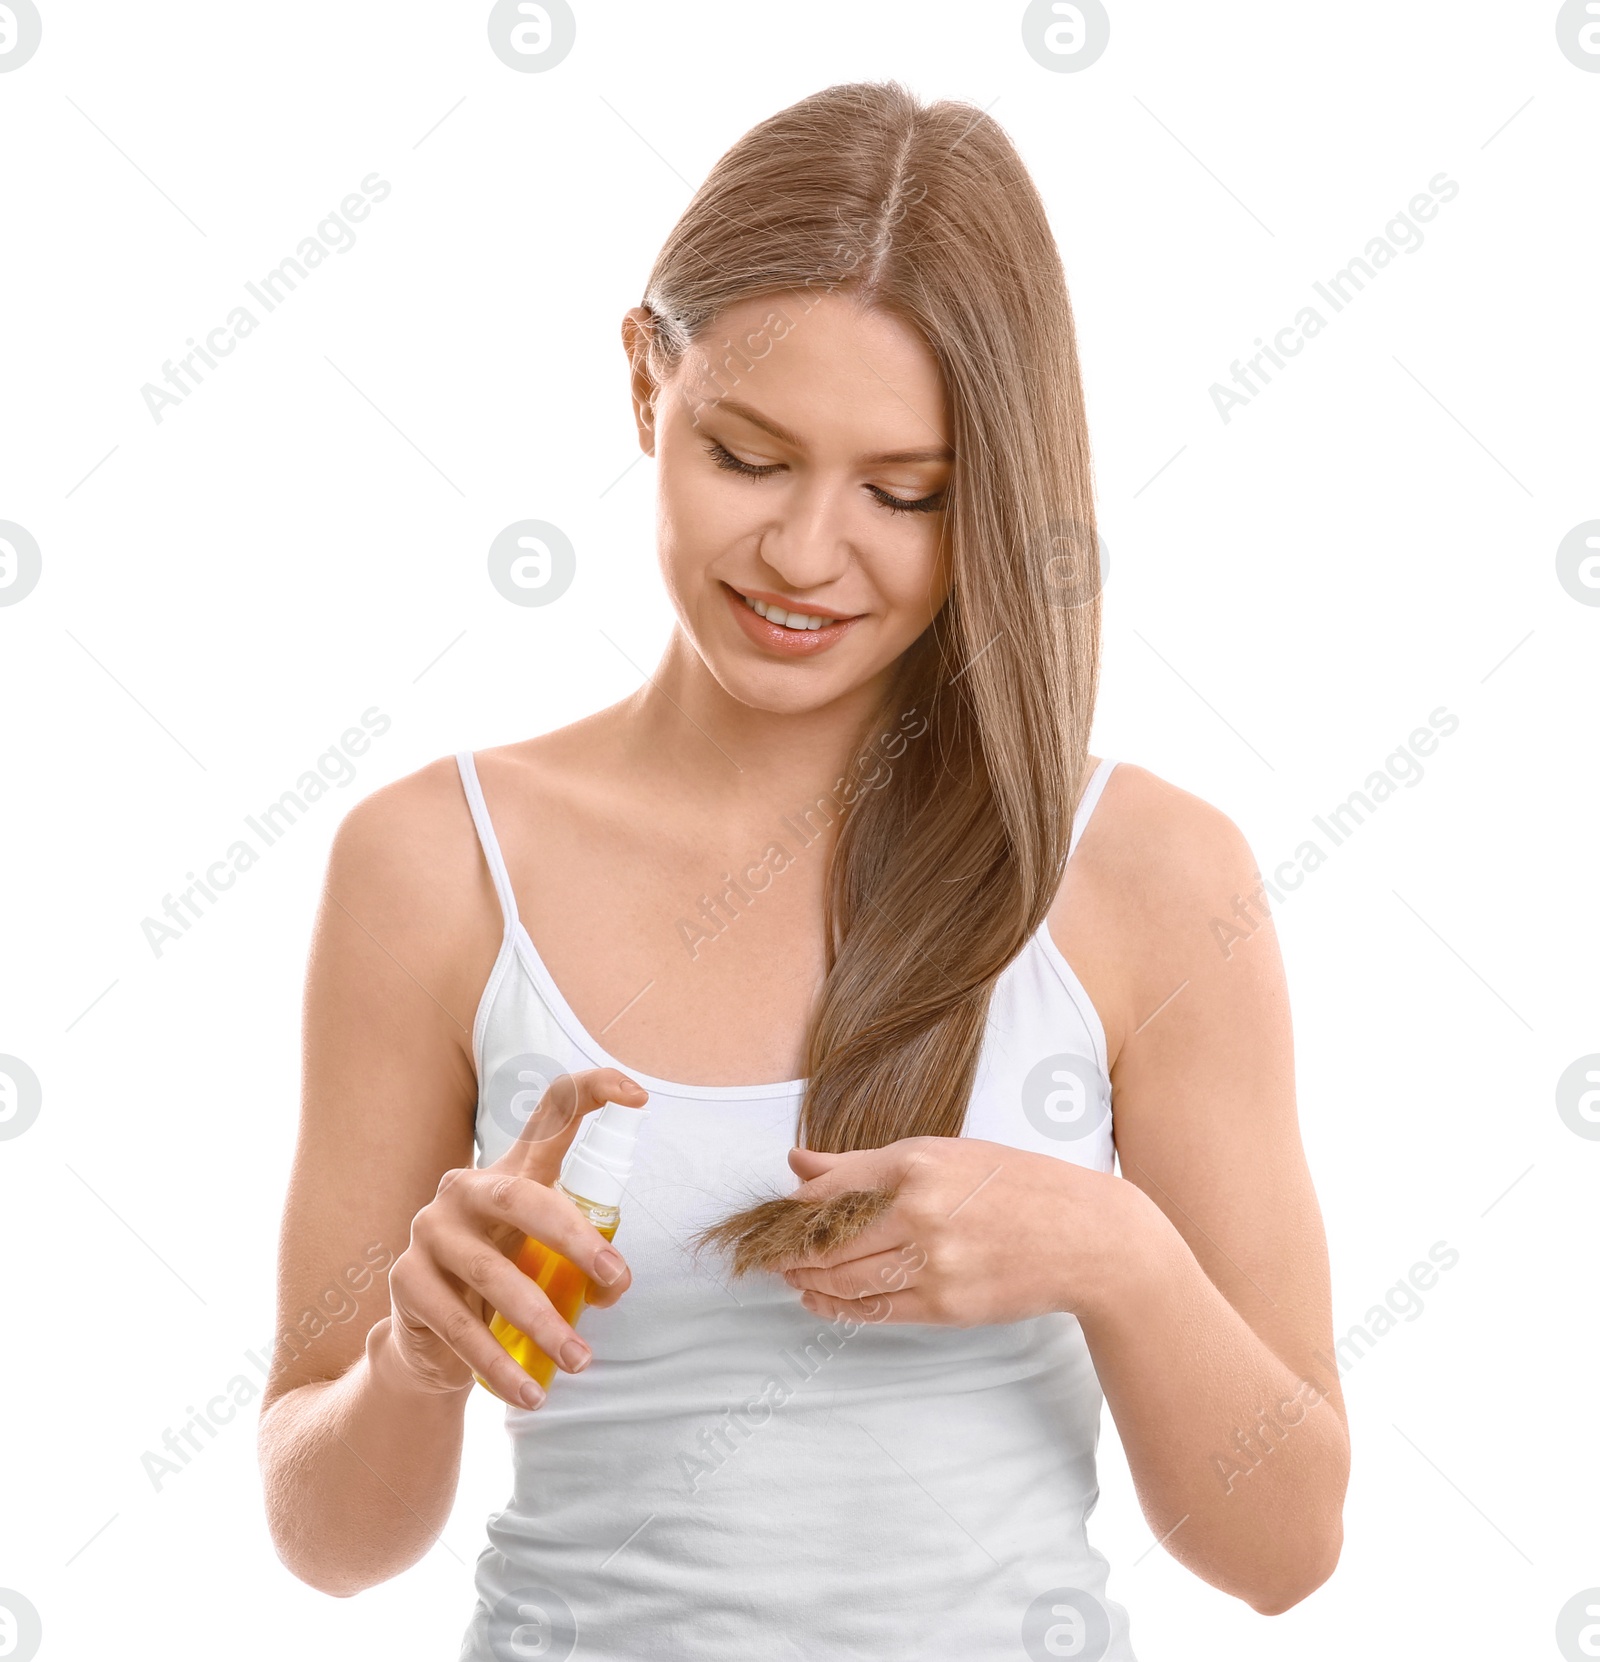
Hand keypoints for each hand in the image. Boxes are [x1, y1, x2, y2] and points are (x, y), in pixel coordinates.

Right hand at [379, 1067, 646, 1408]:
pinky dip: (499, 1365)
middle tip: (615, 1277)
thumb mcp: (548, 1263)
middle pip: (522, 1197)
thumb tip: (613, 1285)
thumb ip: (587, 1263)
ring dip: (542, 1322)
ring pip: (493, 1274)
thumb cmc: (506, 1283)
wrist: (432, 1339)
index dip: (593, 1093)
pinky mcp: (407, 1281)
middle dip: (573, 1237)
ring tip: (580, 1361)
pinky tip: (530, 1393)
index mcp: (512, 1172)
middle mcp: (466, 1189)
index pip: (551, 1115)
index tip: (639, 1095)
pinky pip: (459, 1326)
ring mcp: (430, 1232)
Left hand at [774, 1136, 1129, 1328]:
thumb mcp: (941, 1153)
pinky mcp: (945, 1306)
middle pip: (826, 1241)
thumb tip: (797, 1165)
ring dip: (806, 1282)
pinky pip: (875, 1311)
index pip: (827, 1190)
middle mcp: (920, 1213)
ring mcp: (933, 1264)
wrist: (1084, 1236)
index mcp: (916, 1164)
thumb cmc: (1013, 1184)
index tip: (773, 1217)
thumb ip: (864, 1164)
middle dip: (788, 1251)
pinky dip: (838, 1308)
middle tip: (768, 1254)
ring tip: (791, 1276)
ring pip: (843, 1281)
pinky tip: (821, 1300)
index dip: (790, 1209)